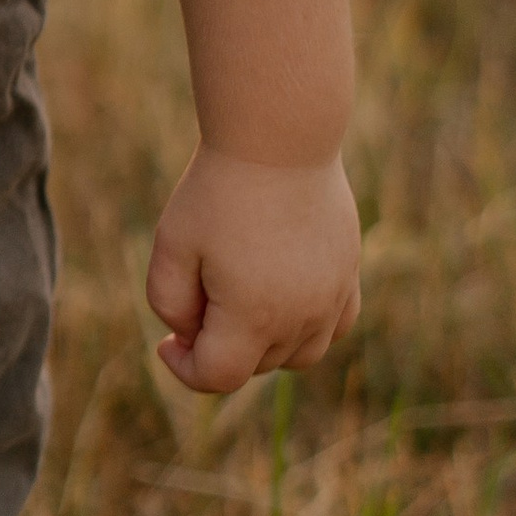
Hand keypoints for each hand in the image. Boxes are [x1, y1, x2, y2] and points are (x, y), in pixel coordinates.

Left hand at [146, 145, 361, 394]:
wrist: (279, 138)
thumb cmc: (217, 191)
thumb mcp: (172, 245)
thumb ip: (170, 302)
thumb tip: (191, 335)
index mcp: (254, 316)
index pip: (219, 377)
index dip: (185, 369)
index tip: (166, 343)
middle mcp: (301, 317)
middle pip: (255, 366)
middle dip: (219, 347)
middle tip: (195, 296)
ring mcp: (333, 299)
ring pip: (298, 355)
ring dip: (263, 345)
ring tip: (235, 299)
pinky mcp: (349, 275)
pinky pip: (332, 328)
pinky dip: (305, 329)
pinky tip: (279, 297)